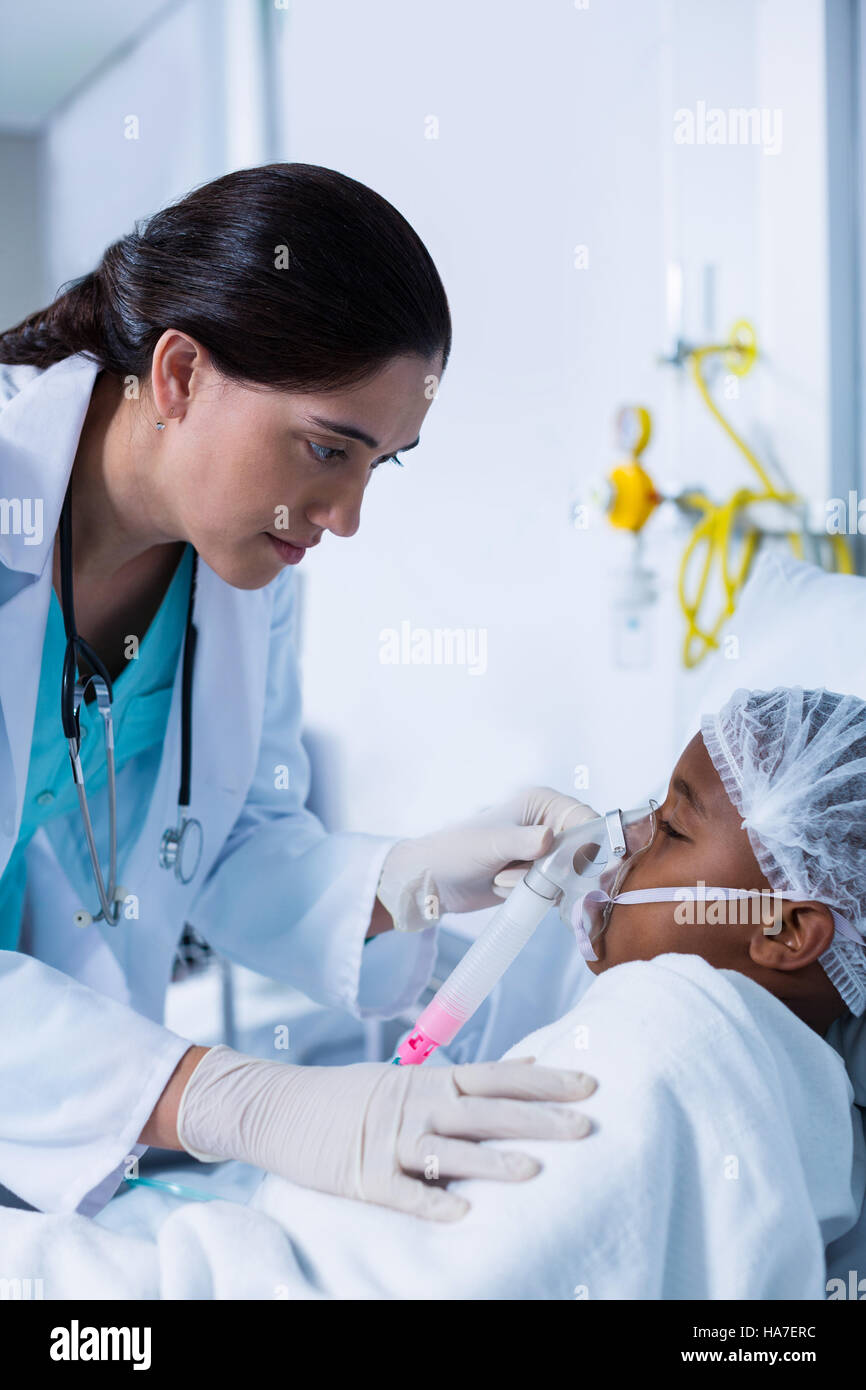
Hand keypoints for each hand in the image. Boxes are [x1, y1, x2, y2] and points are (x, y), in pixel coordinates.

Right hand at [177, 1045, 596, 1220]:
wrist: (277, 1106)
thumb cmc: (351, 1095)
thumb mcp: (410, 1077)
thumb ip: (467, 1078)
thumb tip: (528, 1068)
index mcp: (430, 1081)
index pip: (499, 1076)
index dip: (545, 1081)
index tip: (589, 1084)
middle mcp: (416, 1105)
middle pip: (486, 1110)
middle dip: (538, 1118)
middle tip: (585, 1126)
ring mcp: (389, 1140)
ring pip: (449, 1150)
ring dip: (491, 1160)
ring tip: (534, 1171)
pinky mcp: (362, 1176)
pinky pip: (401, 1193)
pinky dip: (429, 1203)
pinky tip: (460, 1215)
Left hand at [376, 785, 599, 930]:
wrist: (434, 881)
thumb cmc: (456, 851)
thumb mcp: (490, 844)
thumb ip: (522, 842)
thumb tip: (550, 839)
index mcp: (542, 803)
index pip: (585, 820)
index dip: (591, 844)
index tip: (581, 868)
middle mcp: (550, 824)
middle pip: (585, 851)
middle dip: (558, 871)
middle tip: (522, 875)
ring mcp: (546, 853)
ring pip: (570, 876)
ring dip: (538, 885)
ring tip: (501, 878)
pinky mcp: (539, 877)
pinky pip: (556, 892)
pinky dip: (535, 896)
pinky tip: (504, 888)